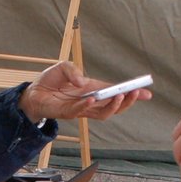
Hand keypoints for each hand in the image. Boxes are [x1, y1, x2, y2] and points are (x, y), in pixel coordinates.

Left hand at [18, 61, 151, 123]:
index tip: (147, 93)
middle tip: (135, 93)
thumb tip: (82, 82)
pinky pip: (81, 112)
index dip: (132, 93)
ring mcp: (81, 109)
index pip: (116, 92)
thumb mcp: (63, 67)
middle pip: (115, 106)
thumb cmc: (51, 81)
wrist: (33, 93)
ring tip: (119, 96)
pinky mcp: (68, 113)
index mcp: (94, 89)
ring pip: (103, 114)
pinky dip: (88, 106)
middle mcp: (91, 101)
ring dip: (113, 106)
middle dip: (128, 101)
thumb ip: (73, 70)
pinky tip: (92, 99)